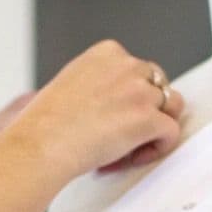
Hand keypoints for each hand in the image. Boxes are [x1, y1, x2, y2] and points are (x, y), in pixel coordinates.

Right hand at [4, 40, 184, 180]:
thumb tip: (116, 100)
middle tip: (121, 135)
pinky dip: (156, 148)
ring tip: (128, 147)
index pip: (137, 69)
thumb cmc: (46, 124)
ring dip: (155, 127)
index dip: (129, 97)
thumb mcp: (72, 82)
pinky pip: (171, 133)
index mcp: (107, 53)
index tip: (110, 116)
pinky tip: (128, 158)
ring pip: (172, 106)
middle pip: (159, 85)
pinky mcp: (148, 119)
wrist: (40, 145)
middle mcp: (127, 66)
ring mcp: (140, 92)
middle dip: (145, 110)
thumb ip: (100, 83)